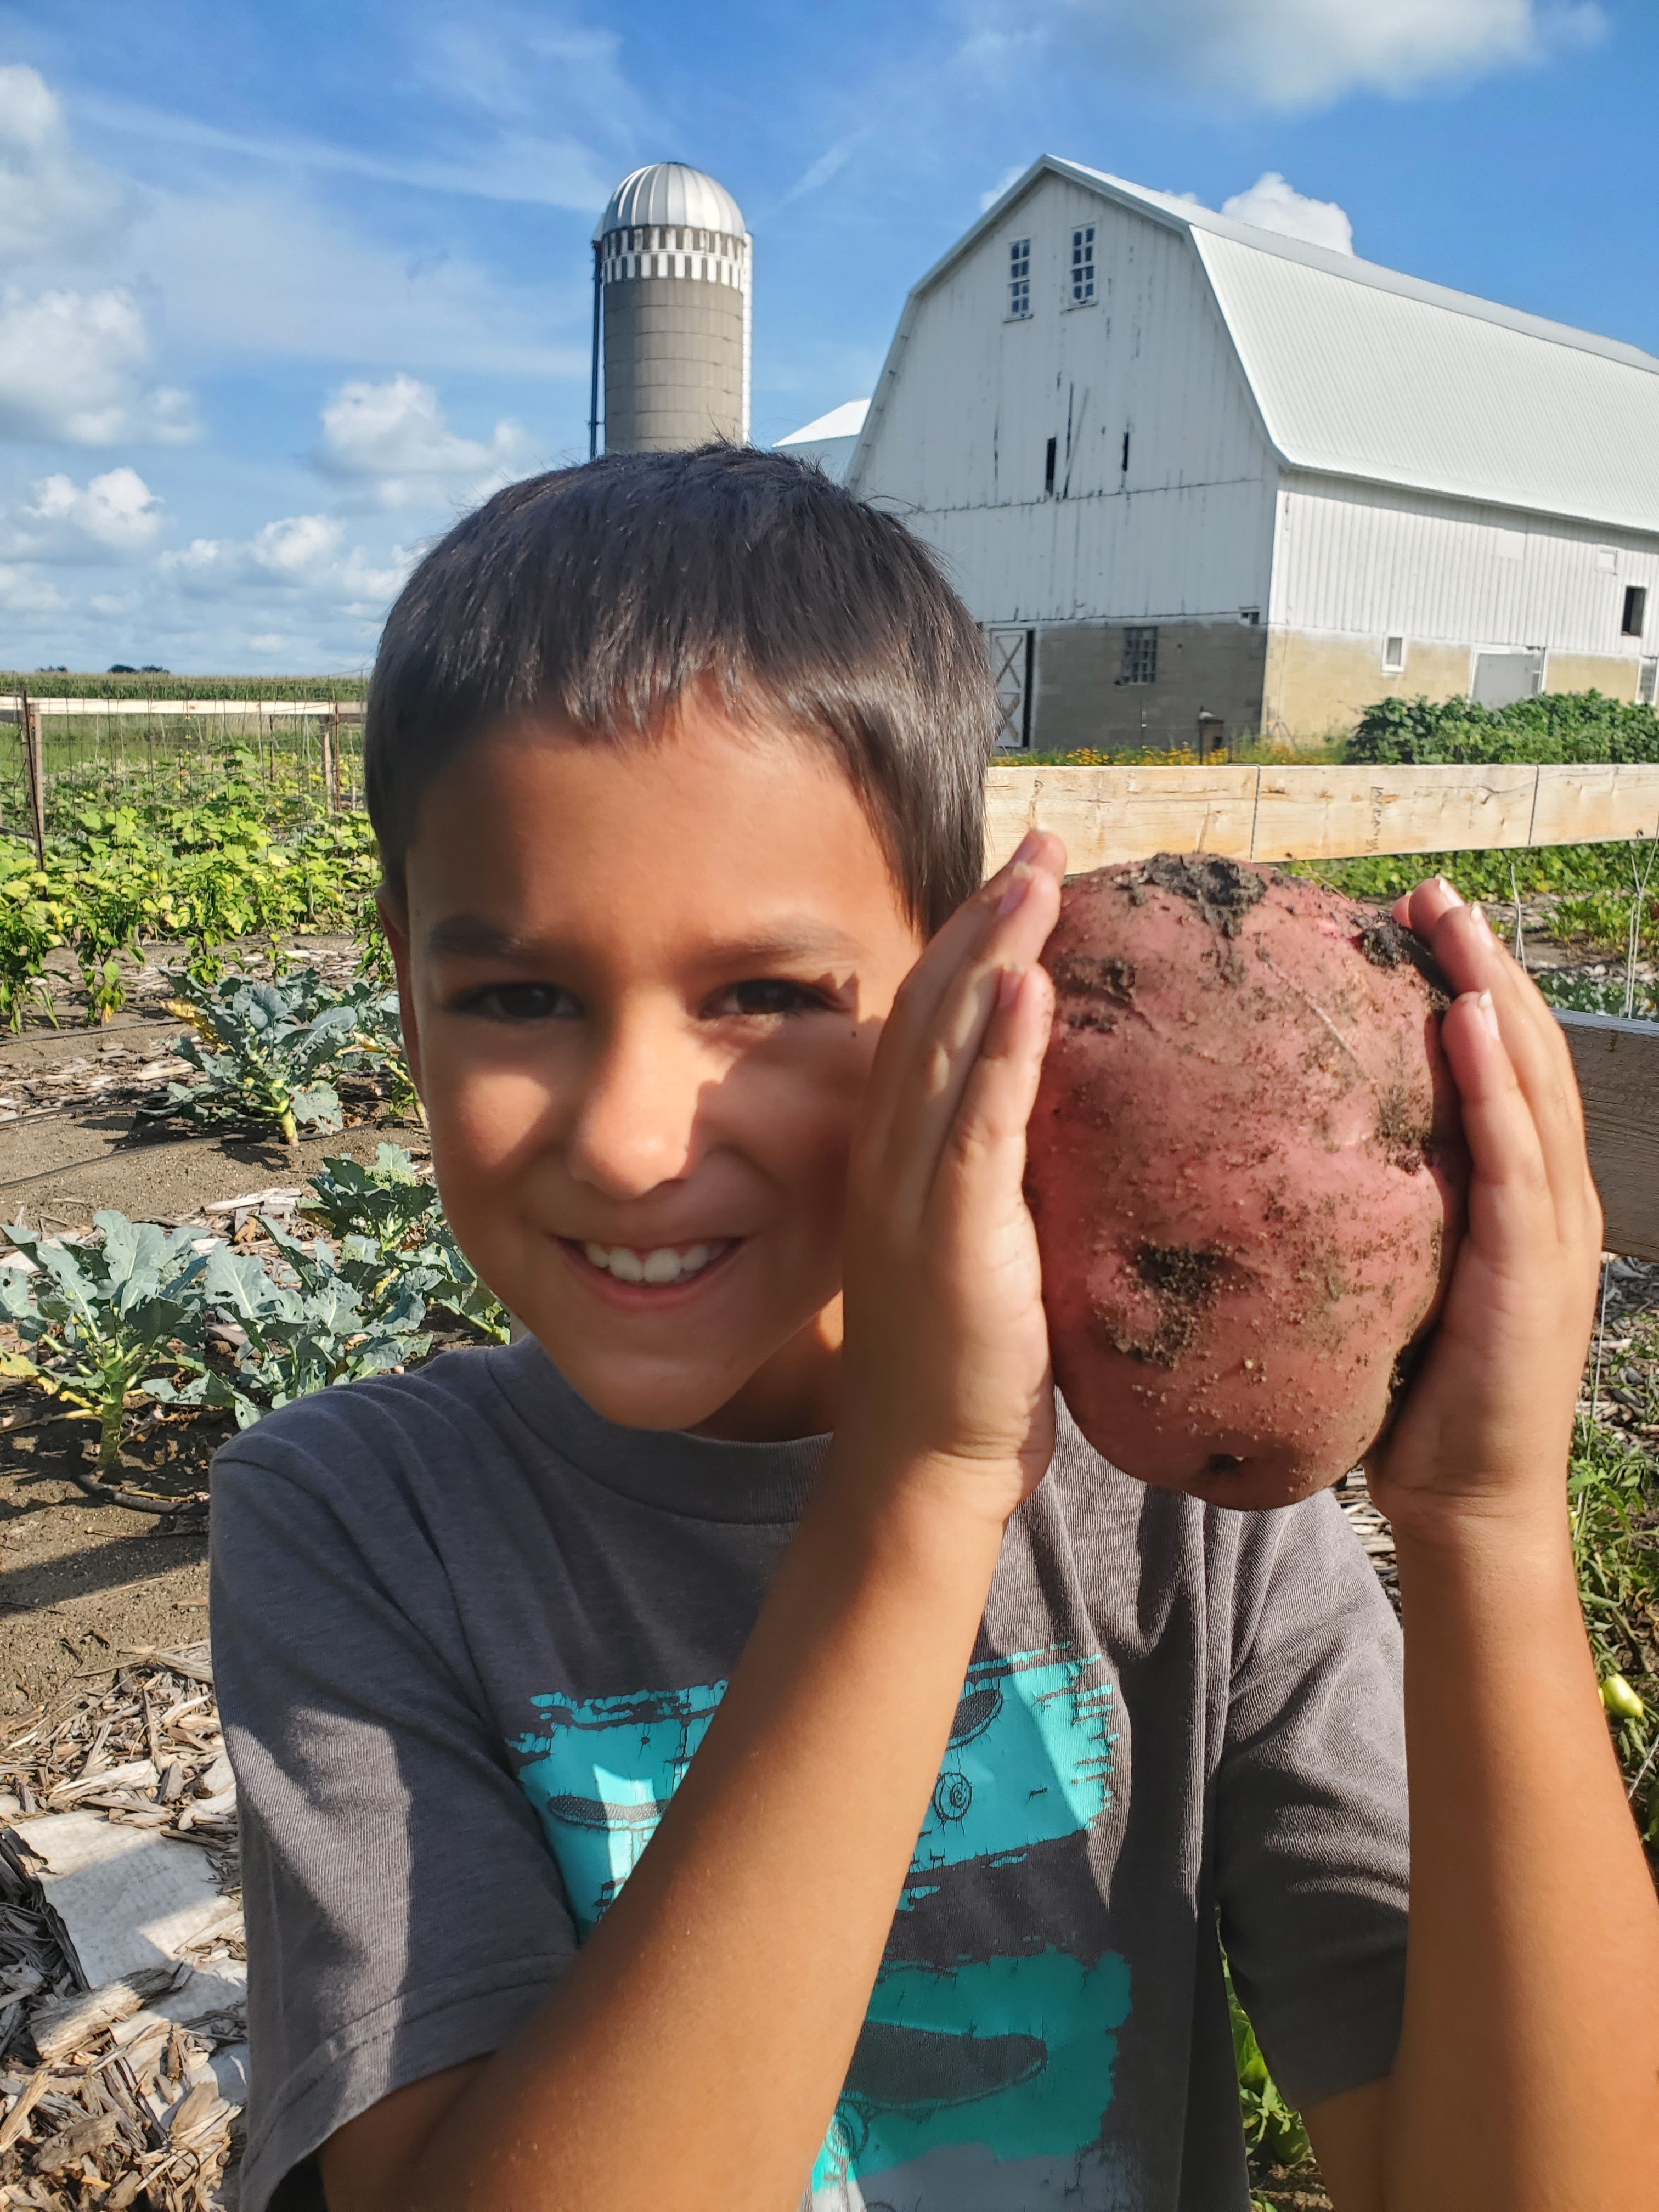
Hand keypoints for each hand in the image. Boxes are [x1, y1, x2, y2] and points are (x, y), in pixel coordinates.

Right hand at [833, 831, 1065, 1525]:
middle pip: (929, 1015)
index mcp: (896, 1163)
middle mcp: (890, 1166)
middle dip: (984, 923)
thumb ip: (1003, 1182)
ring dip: (992, 957)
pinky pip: (979, 1130)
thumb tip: (1070, 1131)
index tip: (1019, 883)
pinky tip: (1029, 987)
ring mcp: (913, 1201)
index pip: (925, 1029)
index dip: (967, 948)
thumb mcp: (980, 1251)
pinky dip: (1002, 1053)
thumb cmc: (965, 1369)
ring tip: (1039, 878)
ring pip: (945, 1052)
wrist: (926, 1469)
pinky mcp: (953, 1244)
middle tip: (1042, 846)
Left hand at [1365, 878, 1601, 1537]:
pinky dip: (1498, 1083)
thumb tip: (1273, 1169)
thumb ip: (1364, 1223)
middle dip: (1484, 966)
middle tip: (1432, 892)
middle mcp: (1545, 1200)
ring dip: (1496, 994)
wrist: (1467, 1499)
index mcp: (1515, 1201)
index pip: (1500, 1072)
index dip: (1471, 991)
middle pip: (1525, 1056)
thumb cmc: (1418, 1401)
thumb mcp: (1390, 1285)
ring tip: (1454, 920)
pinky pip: (1513, 1158)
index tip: (1417, 923)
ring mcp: (1549, 1231)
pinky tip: (1470, 1021)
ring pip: (1531, 1086)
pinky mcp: (1531, 1267)